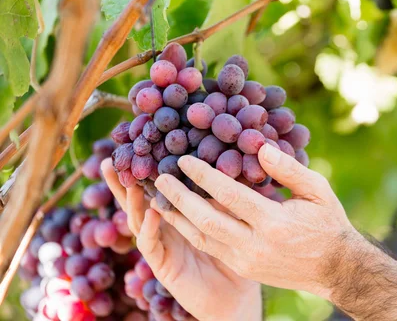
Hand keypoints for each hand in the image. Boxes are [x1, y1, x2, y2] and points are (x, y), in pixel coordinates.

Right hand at [100, 159, 261, 320]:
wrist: (236, 296)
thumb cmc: (238, 254)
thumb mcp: (234, 218)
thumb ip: (226, 194)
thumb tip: (237, 160)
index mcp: (180, 213)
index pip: (159, 187)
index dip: (148, 168)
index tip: (142, 144)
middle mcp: (165, 227)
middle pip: (138, 200)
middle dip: (124, 181)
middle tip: (112, 157)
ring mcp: (162, 246)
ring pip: (139, 219)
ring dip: (133, 199)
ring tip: (130, 179)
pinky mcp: (162, 265)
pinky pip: (150, 245)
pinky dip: (149, 227)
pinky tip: (151, 211)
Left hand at [151, 143, 360, 299]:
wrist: (335, 269)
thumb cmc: (328, 223)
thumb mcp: (317, 191)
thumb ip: (288, 169)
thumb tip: (259, 147)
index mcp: (274, 223)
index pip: (230, 195)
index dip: (204, 176)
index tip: (184, 159)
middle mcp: (255, 245)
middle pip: (207, 219)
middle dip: (179, 197)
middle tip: (159, 177)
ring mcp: (246, 260)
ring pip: (202, 237)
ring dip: (177, 216)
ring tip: (157, 196)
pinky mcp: (243, 267)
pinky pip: (210, 247)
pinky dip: (190, 230)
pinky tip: (177, 216)